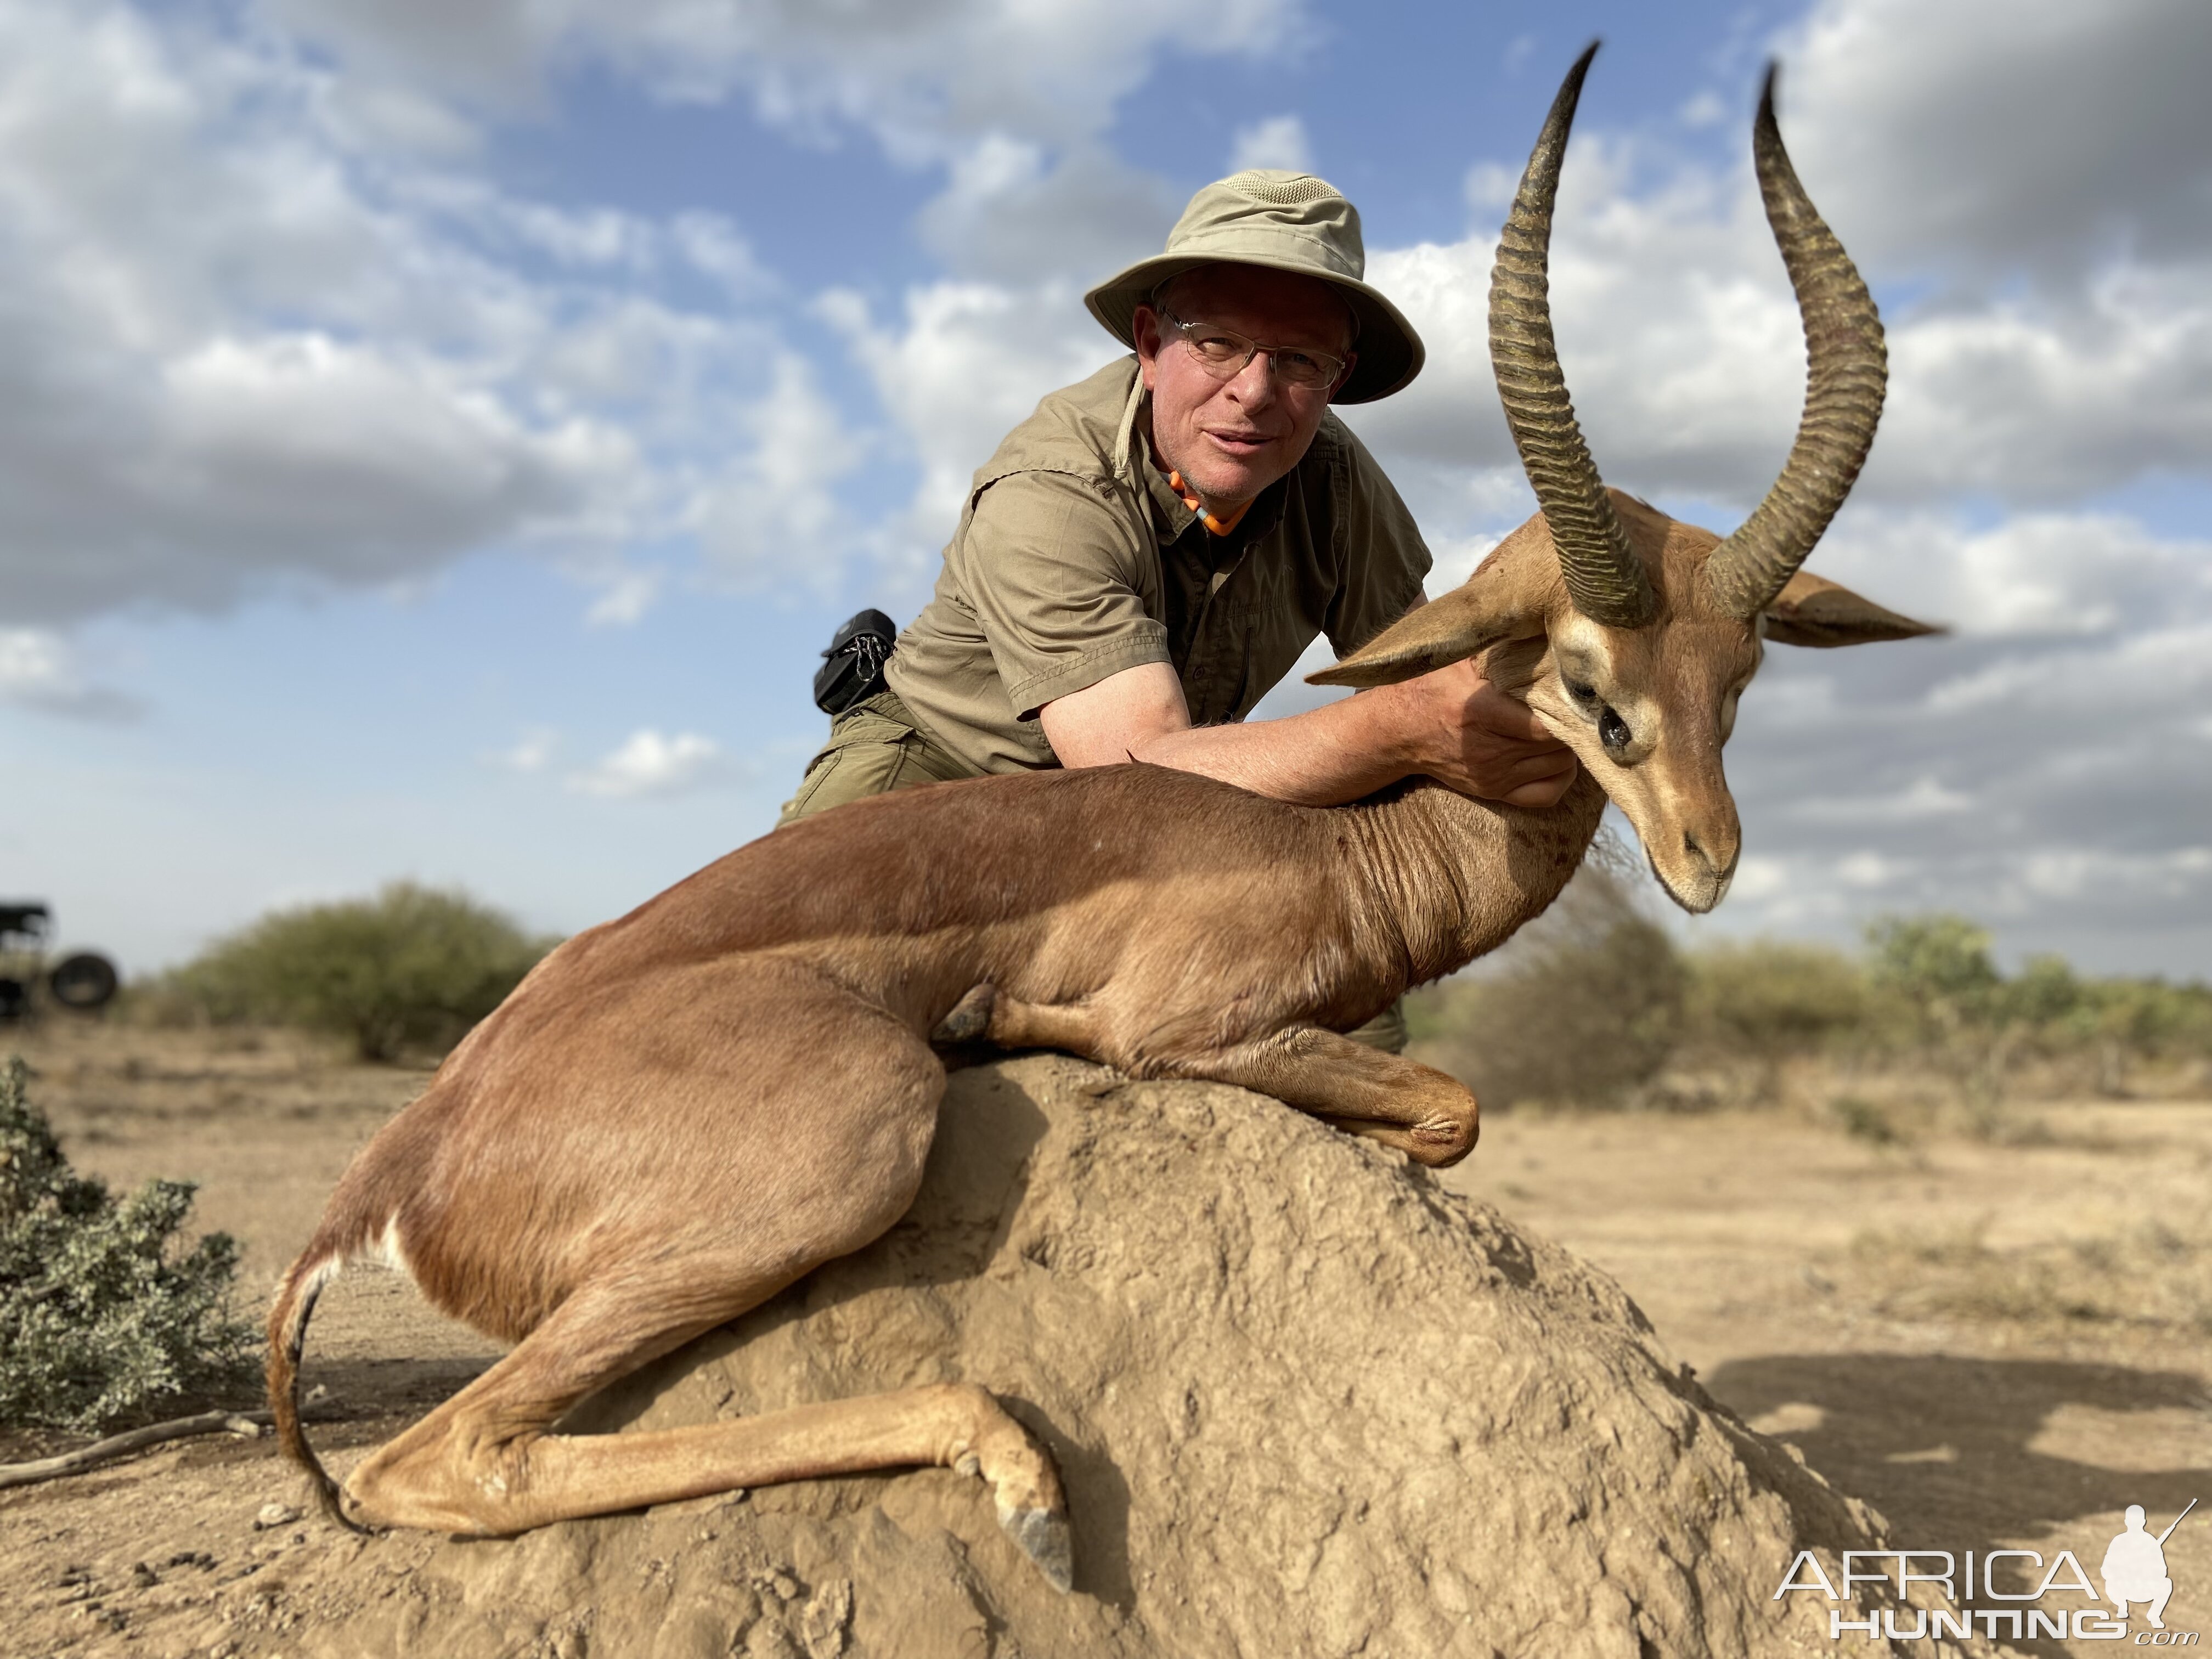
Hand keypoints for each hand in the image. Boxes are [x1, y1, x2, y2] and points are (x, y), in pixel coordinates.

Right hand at [1382, 659, 1578, 807]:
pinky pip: (1545, 795)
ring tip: (1565, 727)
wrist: (1397, 731)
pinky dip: (1561, 777)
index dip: (1569, 711)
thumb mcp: (1457, 660)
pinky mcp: (1494, 791)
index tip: (1578, 695)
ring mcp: (1493, 775)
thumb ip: (1494, 646)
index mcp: (1481, 711)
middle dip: (1572, 726)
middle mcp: (1489, 749)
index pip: (1545, 724)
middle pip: (1557, 746)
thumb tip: (1533, 623)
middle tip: (1575, 708)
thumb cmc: (1430, 688)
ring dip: (1569, 748)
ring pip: (1559, 768)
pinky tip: (1558, 758)